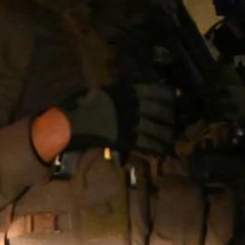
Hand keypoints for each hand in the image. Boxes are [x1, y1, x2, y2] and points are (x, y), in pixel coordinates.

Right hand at [55, 83, 177, 157]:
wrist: (68, 124)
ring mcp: (128, 122)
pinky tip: (160, 151)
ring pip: (156, 129)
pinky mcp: (124, 138)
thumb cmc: (81, 108)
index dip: (170, 97)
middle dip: (171, 119)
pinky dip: (155, 148)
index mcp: (127, 92)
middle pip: (160, 111)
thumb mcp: (103, 93)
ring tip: (171, 141)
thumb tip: (135, 96)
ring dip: (166, 136)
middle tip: (176, 125)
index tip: (176, 102)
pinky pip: (145, 144)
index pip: (157, 92)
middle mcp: (131, 105)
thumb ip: (120, 94)